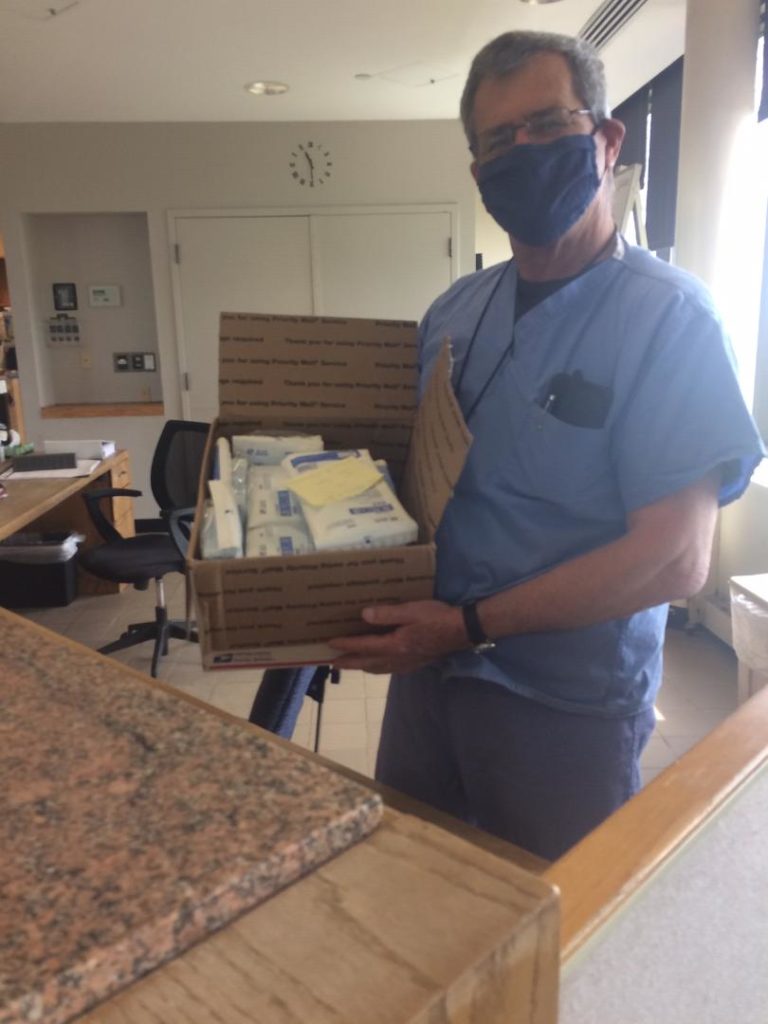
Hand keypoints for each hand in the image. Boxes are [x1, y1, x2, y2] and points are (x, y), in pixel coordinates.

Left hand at [329, 600, 469, 673]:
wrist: (462, 631)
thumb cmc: (437, 617)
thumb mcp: (411, 610)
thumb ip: (387, 614)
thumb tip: (363, 615)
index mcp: (395, 645)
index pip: (364, 646)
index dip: (346, 645)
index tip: (330, 643)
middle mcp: (398, 659)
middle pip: (367, 663)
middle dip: (349, 663)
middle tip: (332, 662)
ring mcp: (406, 664)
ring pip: (378, 669)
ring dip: (362, 666)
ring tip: (351, 664)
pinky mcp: (414, 664)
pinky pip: (388, 669)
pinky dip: (376, 667)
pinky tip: (377, 663)